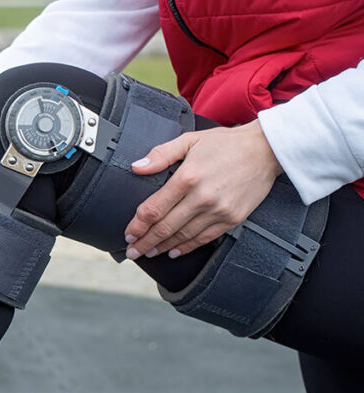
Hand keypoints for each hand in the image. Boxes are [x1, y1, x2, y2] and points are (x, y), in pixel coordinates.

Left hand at [124, 120, 283, 259]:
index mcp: (187, 178)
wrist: (266, 150)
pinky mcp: (232, 219)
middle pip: (165, 227)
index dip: (137, 225)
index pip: (154, 209)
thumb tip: (136, 167)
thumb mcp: (189, 140)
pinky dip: (186, 247)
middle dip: (144, 242)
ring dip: (162, 247)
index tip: (128, 234)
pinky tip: (174, 251)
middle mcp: (201, 198)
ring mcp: (218, 211)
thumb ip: (161, 154)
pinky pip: (204, 238)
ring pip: (182, 236)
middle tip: (132, 252)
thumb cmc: (226, 144)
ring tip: (148, 252)